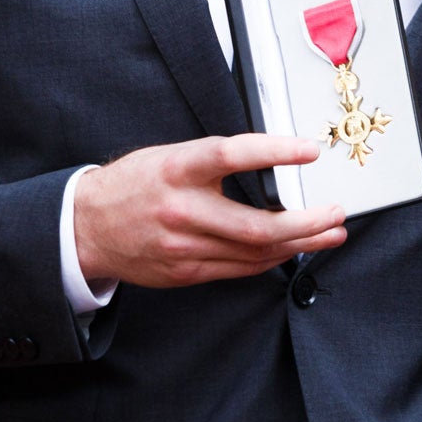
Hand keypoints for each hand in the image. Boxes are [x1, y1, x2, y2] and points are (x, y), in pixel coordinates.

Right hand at [72, 133, 343, 287]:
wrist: (85, 227)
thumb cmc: (133, 184)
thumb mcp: (170, 157)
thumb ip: (215, 162)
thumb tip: (271, 163)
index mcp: (177, 169)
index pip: (232, 155)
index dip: (275, 151)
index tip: (309, 149)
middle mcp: (182, 210)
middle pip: (256, 225)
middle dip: (307, 222)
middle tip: (335, 213)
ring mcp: (184, 247)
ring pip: (255, 252)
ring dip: (301, 243)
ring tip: (330, 233)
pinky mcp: (186, 272)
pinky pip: (240, 269)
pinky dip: (272, 259)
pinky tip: (293, 249)